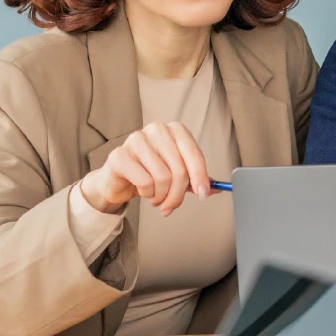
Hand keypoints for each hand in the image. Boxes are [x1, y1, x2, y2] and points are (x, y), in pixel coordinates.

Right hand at [78, 120, 211, 217]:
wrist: (118, 181)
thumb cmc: (149, 173)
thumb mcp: (176, 175)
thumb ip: (196, 179)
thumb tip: (217, 187)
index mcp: (174, 130)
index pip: (193, 154)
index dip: (200, 177)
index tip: (203, 194)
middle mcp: (156, 130)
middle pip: (179, 169)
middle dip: (177, 194)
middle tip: (171, 205)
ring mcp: (136, 140)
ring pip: (162, 177)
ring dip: (161, 196)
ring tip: (155, 196)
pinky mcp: (119, 155)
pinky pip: (144, 181)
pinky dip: (146, 193)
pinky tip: (143, 191)